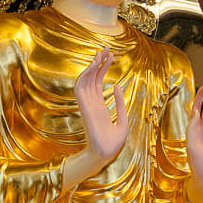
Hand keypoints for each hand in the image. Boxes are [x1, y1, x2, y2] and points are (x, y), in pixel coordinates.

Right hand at [74, 49, 127, 166]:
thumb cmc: (113, 143)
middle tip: (106, 47)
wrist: (106, 155)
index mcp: (99, 106)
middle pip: (92, 77)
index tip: (110, 55)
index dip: (103, 68)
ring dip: (91, 66)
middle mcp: (91, 103)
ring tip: (101, 53)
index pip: (98, 82)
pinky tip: (93, 65)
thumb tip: (117, 85)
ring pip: (86, 80)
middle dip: (98, 62)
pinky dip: (85, 75)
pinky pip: (80, 88)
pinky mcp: (84, 108)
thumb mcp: (122, 120)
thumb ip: (120, 103)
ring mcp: (87, 105)